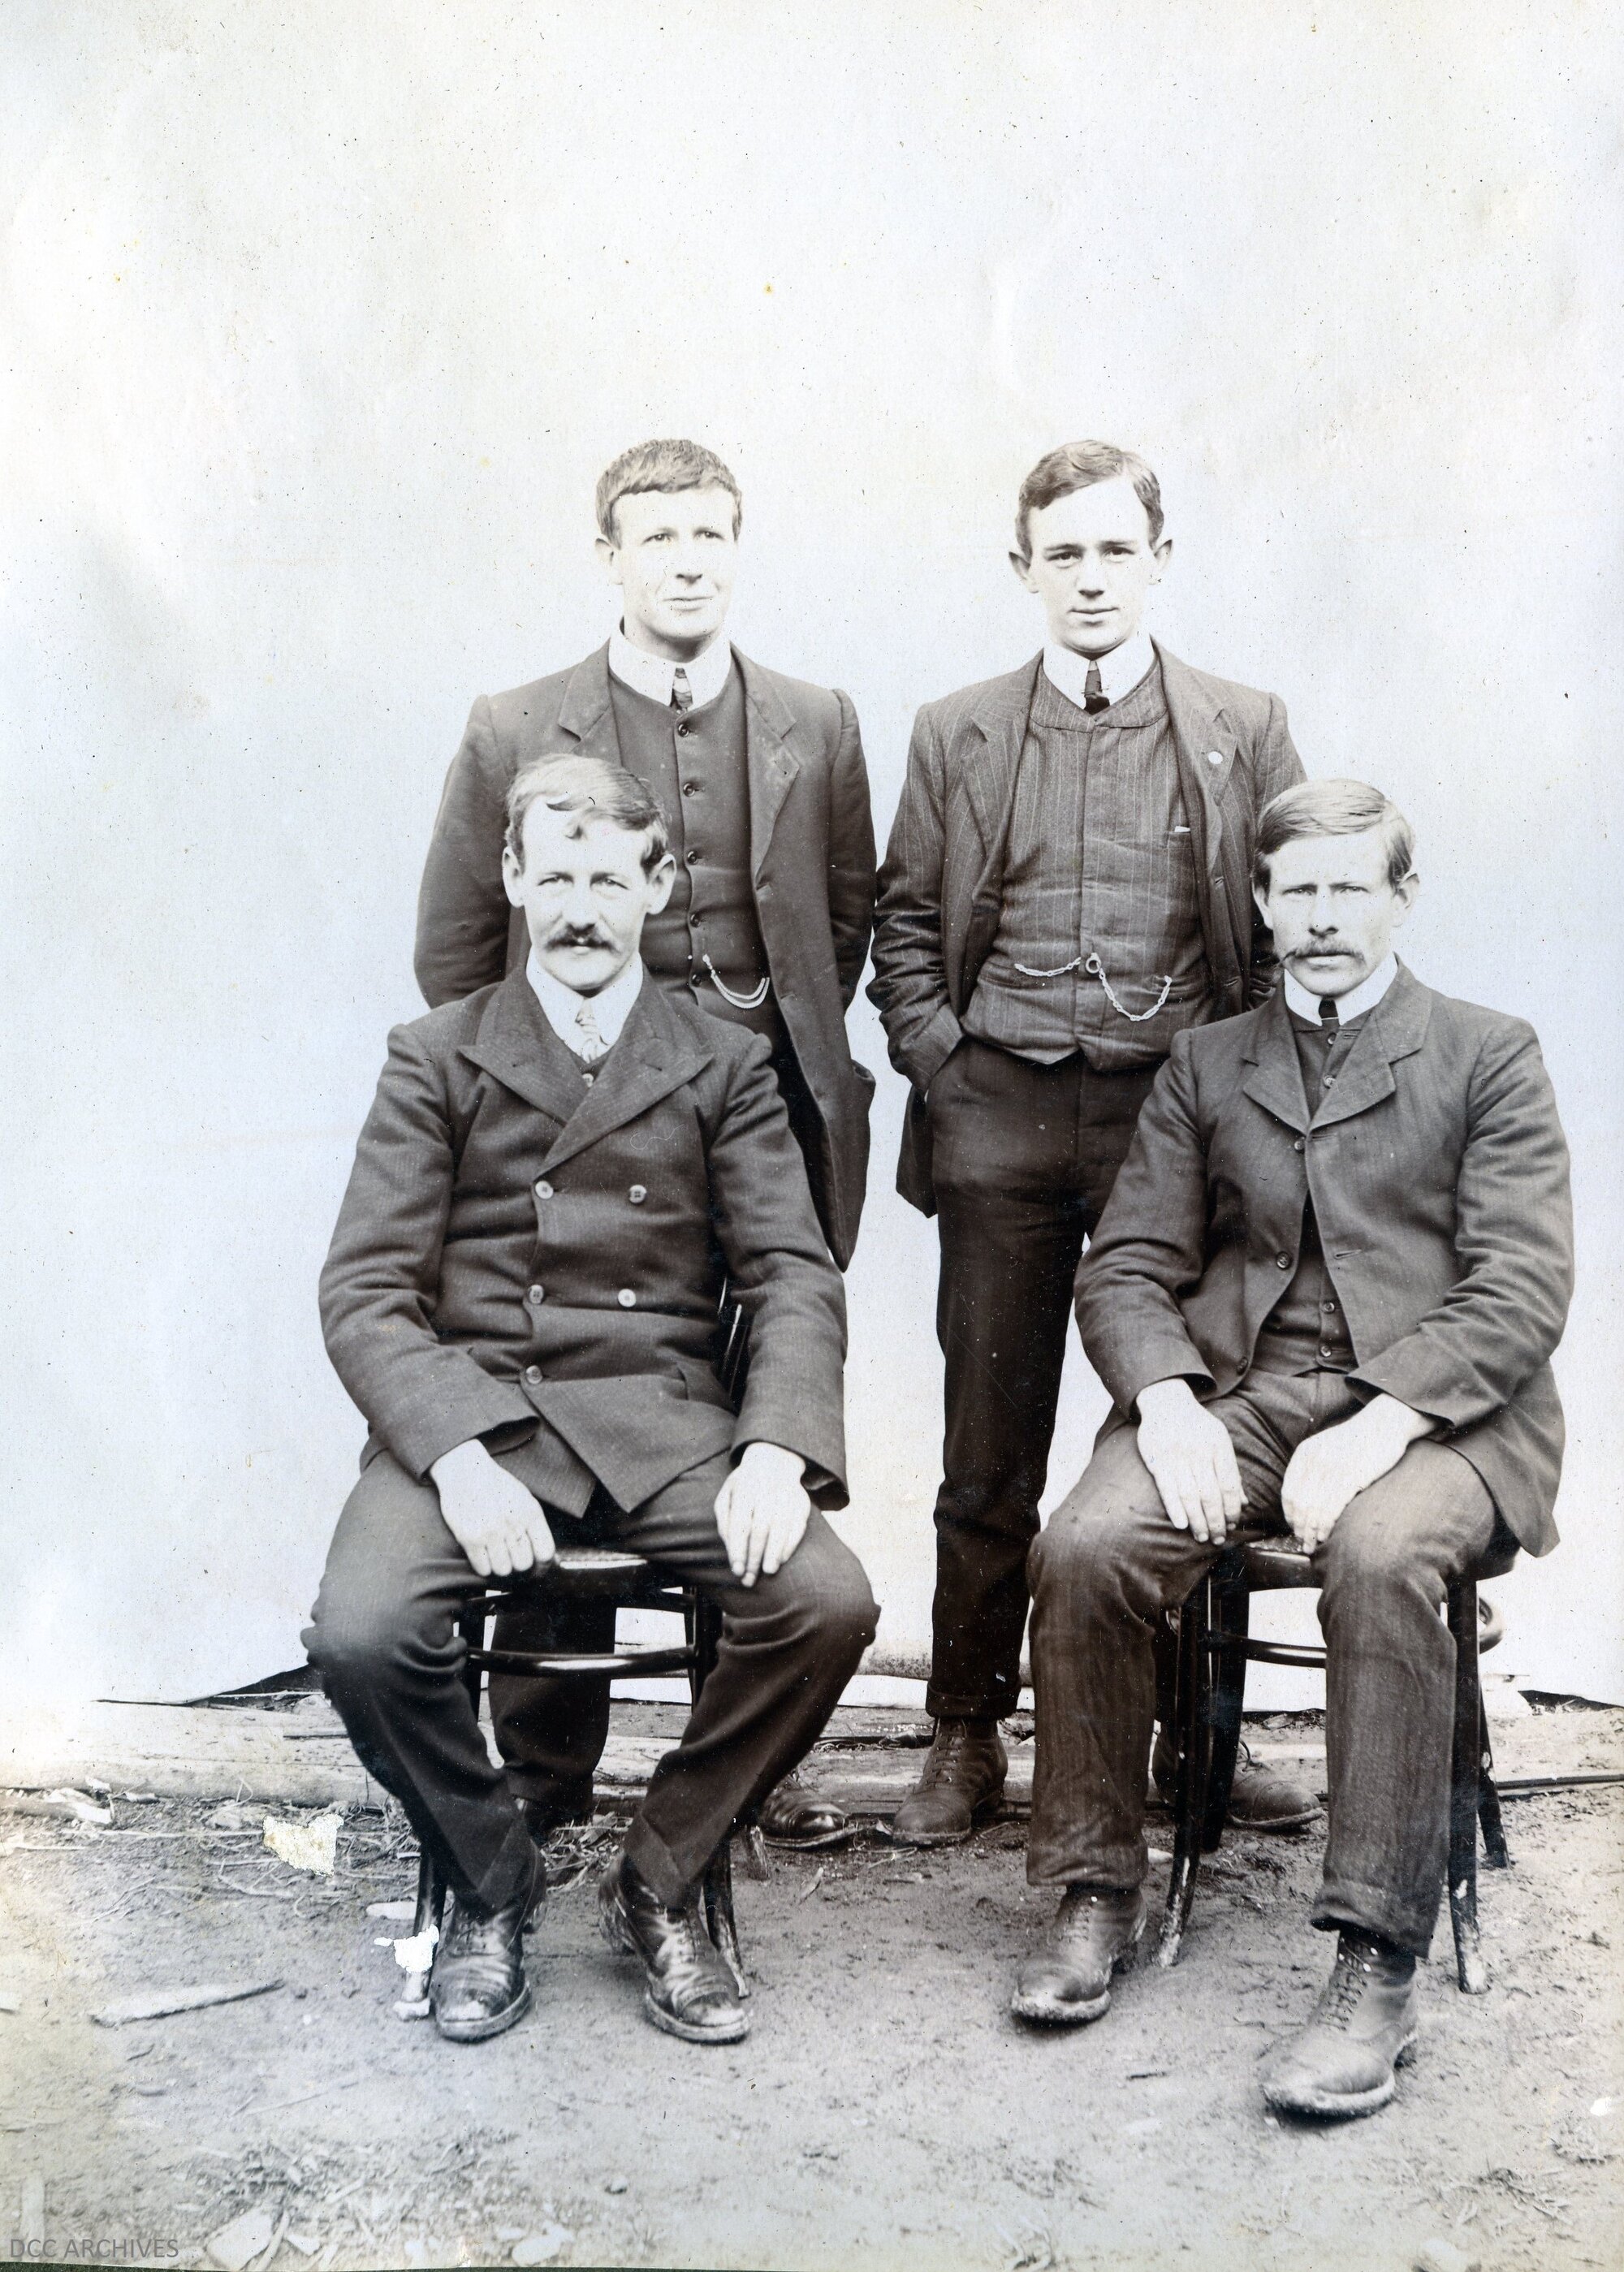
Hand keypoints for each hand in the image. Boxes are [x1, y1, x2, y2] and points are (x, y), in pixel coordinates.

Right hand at [429, 1438, 555, 1578]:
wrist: (463, 1470)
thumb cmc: (495, 1485)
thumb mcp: (523, 1497)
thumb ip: (534, 1524)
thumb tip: (544, 1557)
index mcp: (530, 1512)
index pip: (545, 1553)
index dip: (542, 1564)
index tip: (536, 1566)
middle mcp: (512, 1523)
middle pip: (524, 1564)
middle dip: (517, 1562)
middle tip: (509, 1554)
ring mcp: (491, 1531)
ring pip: (503, 1570)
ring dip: (499, 1566)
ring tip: (494, 1553)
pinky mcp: (469, 1538)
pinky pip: (483, 1569)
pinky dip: (483, 1567)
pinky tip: (482, 1554)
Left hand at [714, 1442, 810, 1587]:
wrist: (774, 1460)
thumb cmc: (744, 1485)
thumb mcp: (727, 1495)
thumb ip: (725, 1520)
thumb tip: (731, 1548)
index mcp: (744, 1489)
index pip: (740, 1524)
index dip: (738, 1549)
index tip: (736, 1570)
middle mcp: (766, 1491)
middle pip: (761, 1529)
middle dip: (755, 1557)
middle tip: (750, 1579)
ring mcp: (787, 1496)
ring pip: (782, 1528)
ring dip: (774, 1553)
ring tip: (767, 1572)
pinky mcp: (802, 1502)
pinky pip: (798, 1526)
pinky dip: (790, 1544)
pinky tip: (781, 1559)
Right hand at [1135, 1378, 1246, 1542]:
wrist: (1167, 1402)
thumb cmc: (1198, 1426)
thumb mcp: (1220, 1441)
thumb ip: (1231, 1471)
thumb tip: (1244, 1502)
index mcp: (1218, 1447)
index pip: (1229, 1486)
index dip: (1232, 1510)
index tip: (1233, 1525)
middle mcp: (1199, 1452)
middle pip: (1211, 1495)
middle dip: (1216, 1521)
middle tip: (1218, 1539)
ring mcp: (1177, 1455)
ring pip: (1190, 1496)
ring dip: (1197, 1521)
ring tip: (1202, 1536)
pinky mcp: (1157, 1459)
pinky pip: (1167, 1488)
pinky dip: (1175, 1508)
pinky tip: (1181, 1524)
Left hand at [1280, 1395, 1433, 1551]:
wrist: (1384, 1424)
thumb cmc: (1358, 1441)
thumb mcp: (1326, 1447)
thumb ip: (1313, 1468)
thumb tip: (1304, 1500)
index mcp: (1305, 1454)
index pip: (1289, 1492)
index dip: (1290, 1514)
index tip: (1295, 1527)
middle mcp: (1314, 1461)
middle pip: (1300, 1504)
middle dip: (1300, 1528)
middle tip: (1303, 1543)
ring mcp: (1332, 1469)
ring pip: (1314, 1509)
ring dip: (1311, 1532)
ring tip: (1312, 1545)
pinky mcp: (1351, 1477)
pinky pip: (1331, 1508)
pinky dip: (1325, 1526)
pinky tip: (1325, 1535)